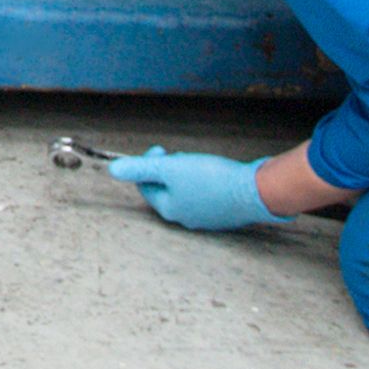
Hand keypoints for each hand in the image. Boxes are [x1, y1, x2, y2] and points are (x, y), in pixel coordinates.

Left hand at [107, 150, 278, 232]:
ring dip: (185, 173)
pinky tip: (213, 174)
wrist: (255, 191)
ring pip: (184, 190)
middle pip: (164, 187)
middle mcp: (184, 218)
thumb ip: (141, 168)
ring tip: (197, 164)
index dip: (149, 163)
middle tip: (180, 157)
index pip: (145, 184)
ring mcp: (204, 217)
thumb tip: (114, 170)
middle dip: (168, 168)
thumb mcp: (170, 168)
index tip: (162, 151)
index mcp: (168, 209)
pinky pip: (203, 194)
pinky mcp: (221, 213)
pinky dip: (203, 181)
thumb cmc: (213, 180)